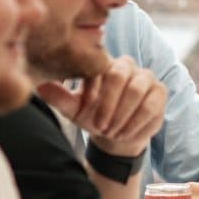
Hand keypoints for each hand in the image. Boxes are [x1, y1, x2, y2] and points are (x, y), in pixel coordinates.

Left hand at [40, 60, 167, 158]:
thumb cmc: (93, 116)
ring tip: (111, 132)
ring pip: (137, 90)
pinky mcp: (160, 92)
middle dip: (108, 105)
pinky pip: (151, 104)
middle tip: (100, 126)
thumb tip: (38, 85)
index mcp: (103, 63)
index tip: (84, 112)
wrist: (116, 135)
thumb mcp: (73, 109)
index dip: (92, 91)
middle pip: (119, 75)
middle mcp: (126, 65)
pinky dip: (135, 122)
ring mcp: (146, 77)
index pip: (99, 68)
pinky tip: (124, 133)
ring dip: (122, 115)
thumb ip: (58, 96)